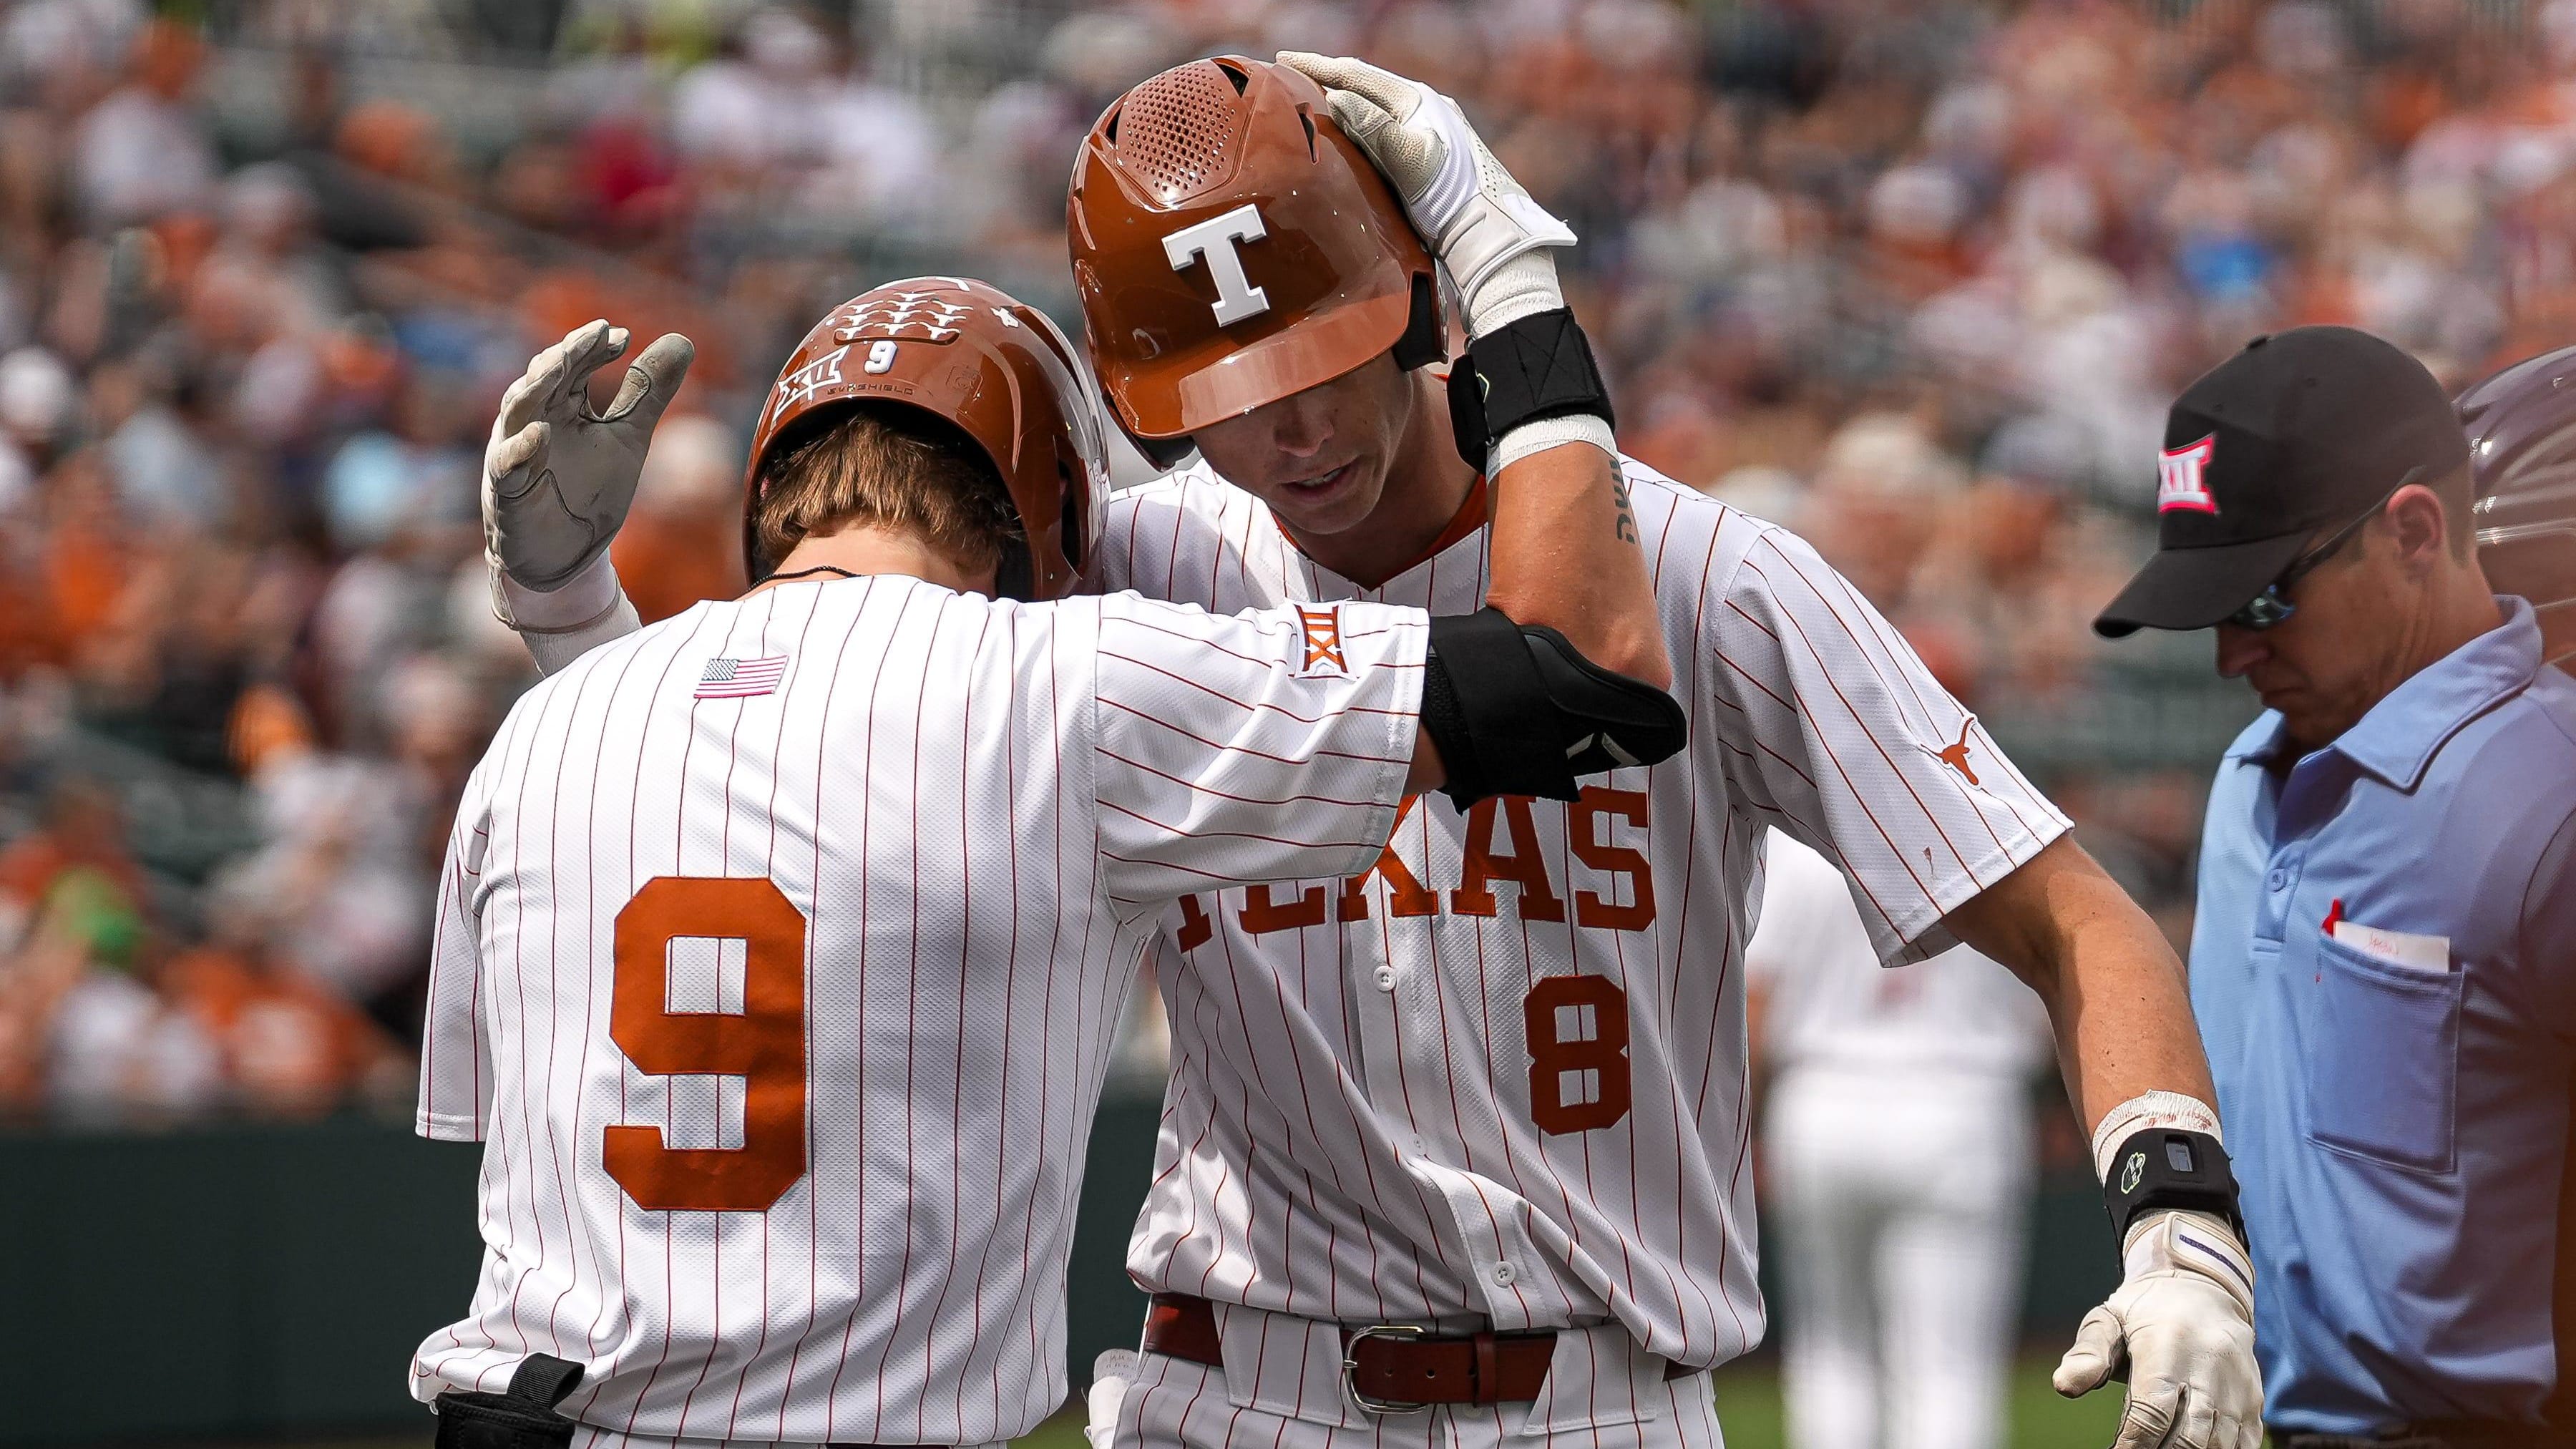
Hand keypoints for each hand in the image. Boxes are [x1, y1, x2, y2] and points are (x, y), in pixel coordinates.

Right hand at [483, 319, 693, 599]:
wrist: (566, 554)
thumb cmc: (589, 490)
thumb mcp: (628, 437)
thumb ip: (648, 392)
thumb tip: (682, 340)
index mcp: (562, 404)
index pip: (575, 364)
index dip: (594, 347)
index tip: (623, 336)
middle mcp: (533, 419)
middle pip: (545, 376)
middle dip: (569, 353)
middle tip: (596, 333)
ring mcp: (515, 452)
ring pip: (518, 409)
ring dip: (538, 385)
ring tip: (563, 362)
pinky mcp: (506, 490)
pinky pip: (507, 465)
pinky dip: (520, 449)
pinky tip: (539, 434)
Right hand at [1273, 51, 1574, 335]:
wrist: (1486, 231)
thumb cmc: (1450, 194)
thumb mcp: (1409, 157)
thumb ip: (1372, 126)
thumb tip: (1337, 100)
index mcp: (1417, 100)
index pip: (1357, 74)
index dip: (1317, 66)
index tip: (1282, 60)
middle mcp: (1421, 111)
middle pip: (1363, 89)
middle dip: (1325, 82)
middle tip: (1288, 79)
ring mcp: (1423, 135)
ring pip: (1370, 112)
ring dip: (1338, 107)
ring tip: (1307, 106)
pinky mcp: (1423, 161)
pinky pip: (1378, 136)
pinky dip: (1353, 133)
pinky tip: (1341, 141)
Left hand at [2054, 1210, 2262, 1448]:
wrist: (2205, 1291)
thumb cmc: (2145, 1312)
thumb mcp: (2109, 1320)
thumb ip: (2088, 1354)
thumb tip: (2063, 1385)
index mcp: (2168, 1346)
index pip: (2152, 1411)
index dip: (2134, 1442)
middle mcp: (2210, 1368)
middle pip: (2190, 1436)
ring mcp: (2238, 1387)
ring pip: (2220, 1444)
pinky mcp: (2255, 1401)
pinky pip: (2245, 1443)